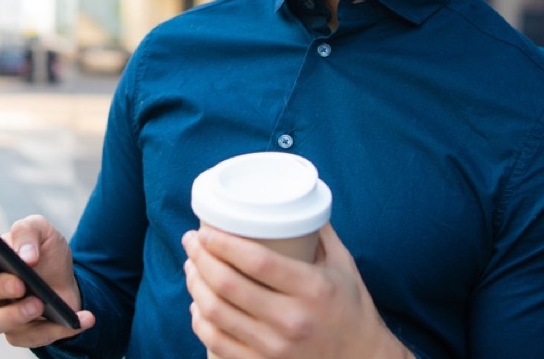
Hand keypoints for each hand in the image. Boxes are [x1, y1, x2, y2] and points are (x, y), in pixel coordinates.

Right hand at [0, 214, 94, 347]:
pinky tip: (82, 318)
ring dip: (15, 315)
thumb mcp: (42, 230)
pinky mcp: (21, 333)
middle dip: (0, 287)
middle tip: (21, 284)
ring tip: (39, 304)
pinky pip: (31, 338)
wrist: (68, 279)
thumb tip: (25, 256)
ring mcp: (1, 313)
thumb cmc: (45, 253)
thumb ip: (28, 232)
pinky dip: (58, 329)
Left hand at [182, 223, 412, 358]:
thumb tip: (295, 199)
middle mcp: (292, 319)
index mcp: (312, 289)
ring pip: (217, 314)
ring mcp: (276, 347)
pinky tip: (197, 306)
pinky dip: (201, 323)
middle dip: (200, 258)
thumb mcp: (343, 265)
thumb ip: (320, 231)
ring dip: (195, 286)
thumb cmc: (353, 310)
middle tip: (191, 241)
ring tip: (191, 267)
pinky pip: (219, 344)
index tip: (205, 229)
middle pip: (228, 286)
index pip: (257, 262)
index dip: (223, 244)